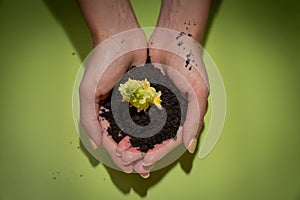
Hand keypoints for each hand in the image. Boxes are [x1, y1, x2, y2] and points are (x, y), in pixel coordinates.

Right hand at [79, 29, 146, 171]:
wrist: (122, 39)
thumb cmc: (102, 63)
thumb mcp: (89, 91)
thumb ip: (89, 119)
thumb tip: (95, 144)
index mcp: (100, 112)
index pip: (108, 140)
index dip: (118, 154)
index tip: (129, 163)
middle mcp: (115, 110)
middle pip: (124, 139)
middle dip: (133, 153)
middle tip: (143, 164)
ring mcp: (130, 104)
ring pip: (138, 130)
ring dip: (144, 145)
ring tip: (152, 157)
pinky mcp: (143, 96)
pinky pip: (148, 115)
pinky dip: (153, 128)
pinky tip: (161, 138)